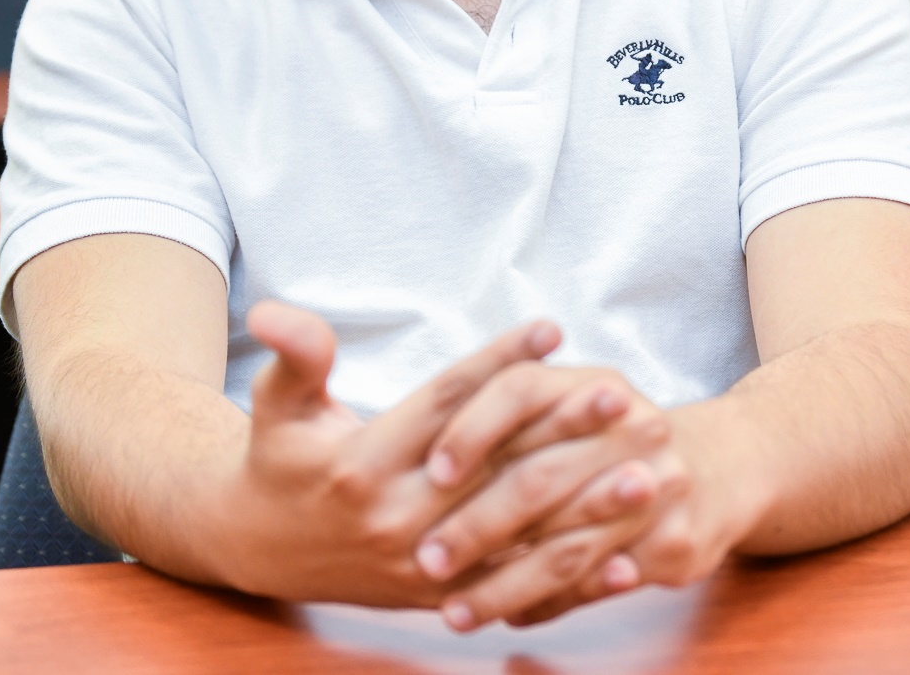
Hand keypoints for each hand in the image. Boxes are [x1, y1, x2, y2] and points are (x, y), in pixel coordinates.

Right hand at [207, 304, 629, 605]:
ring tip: (647, 472)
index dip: (497, 364)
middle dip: (563, 432)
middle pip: (496, 470)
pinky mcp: (445, 599)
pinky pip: (520, 589)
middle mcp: (398, 520)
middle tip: (622, 395)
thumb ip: (296, 357)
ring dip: (587, 507)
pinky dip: (575, 578)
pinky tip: (628, 559)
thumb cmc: (281, 460)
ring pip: (519, 535)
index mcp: (361, 466)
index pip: (444, 406)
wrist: (262, 551)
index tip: (551, 328)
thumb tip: (275, 310)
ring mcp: (427, 566)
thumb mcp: (279, 405)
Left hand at [412, 370, 763, 629]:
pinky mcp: (676, 546)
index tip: (432, 472)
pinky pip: (598, 586)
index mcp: (595, 384)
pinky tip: (512, 614)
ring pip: (566, 549)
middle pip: (539, 478)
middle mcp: (633, 429)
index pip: (522, 389)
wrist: (726, 465)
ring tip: (454, 611)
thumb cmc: (618, 436)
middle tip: (423, 559)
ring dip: (503, 586)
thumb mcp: (577, 401)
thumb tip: (424, 449)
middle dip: (475, 527)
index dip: (474, 428)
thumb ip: (512, 415)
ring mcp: (660, 489)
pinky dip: (550, 605)